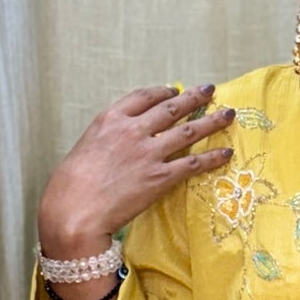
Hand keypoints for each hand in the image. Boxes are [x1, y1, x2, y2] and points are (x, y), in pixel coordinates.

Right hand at [37, 83, 235, 258]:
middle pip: (171, 108)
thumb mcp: (86, 146)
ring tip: (228, 114)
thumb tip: (119, 141)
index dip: (163, 92)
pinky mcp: (161, 177)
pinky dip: (213, 157)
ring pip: (188, 131)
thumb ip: (107, 138)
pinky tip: (226, 152)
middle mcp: (133, 130)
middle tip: (210, 90)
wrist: (74, 209)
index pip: (144, 96)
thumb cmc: (71, 184)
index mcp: (111, 118)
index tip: (175, 90)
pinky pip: (193, 163)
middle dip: (194, 97)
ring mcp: (149, 153)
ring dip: (211, 121)